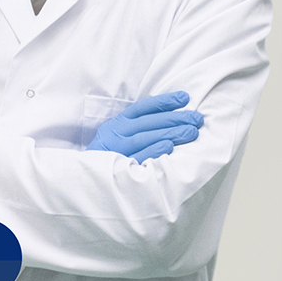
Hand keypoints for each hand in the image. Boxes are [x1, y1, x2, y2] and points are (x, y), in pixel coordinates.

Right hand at [87, 91, 202, 163]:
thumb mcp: (118, 137)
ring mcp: (115, 150)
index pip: (142, 108)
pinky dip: (153, 150)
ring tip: (191, 132)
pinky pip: (137, 157)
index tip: (184, 98)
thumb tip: (170, 119)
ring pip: (144, 137)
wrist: (84, 182)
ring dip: (169, 133)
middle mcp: (115, 133)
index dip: (164, 102)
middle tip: (197, 118)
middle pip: (148, 122)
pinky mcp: (116, 167)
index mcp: (117, 124)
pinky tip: (169, 147)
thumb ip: (137, 128)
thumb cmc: (108, 158)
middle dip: (174, 118)